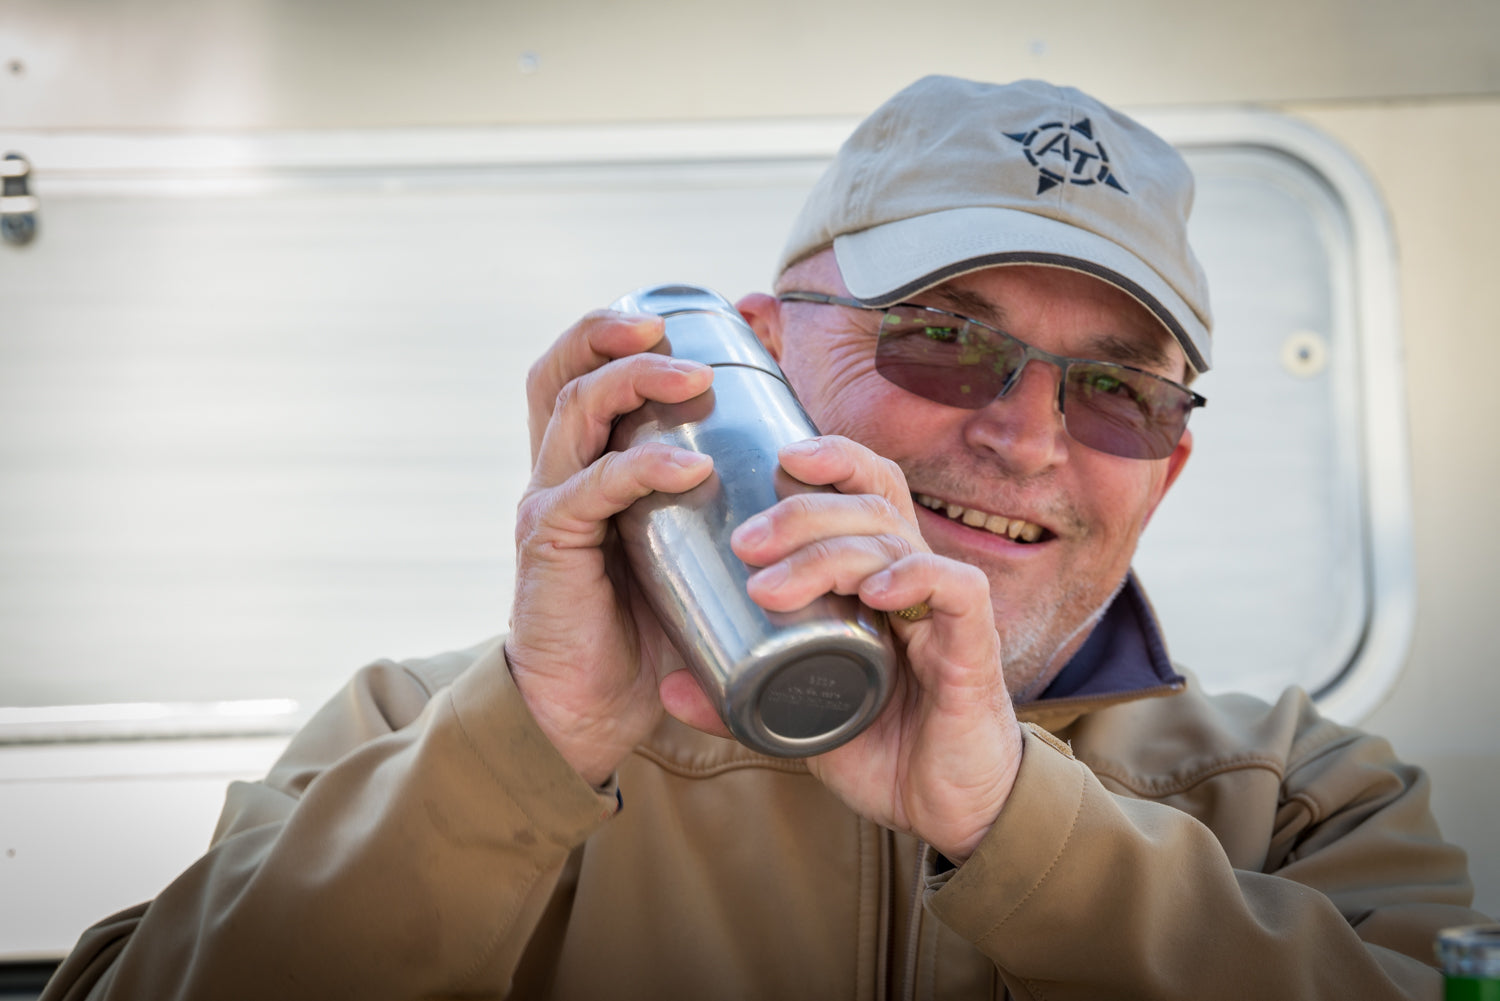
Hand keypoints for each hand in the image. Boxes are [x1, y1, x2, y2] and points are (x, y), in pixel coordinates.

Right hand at [505, 310, 714, 785]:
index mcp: (586, 462)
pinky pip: (588, 489)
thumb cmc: (655, 626)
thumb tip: (809, 468)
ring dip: (634, 380)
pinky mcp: (550, 547)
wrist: (596, 710)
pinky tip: (687, 466)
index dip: (617, 332)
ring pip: (574, 410)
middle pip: (564, 370)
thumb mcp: (693, 551)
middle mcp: (558, 470)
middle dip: (612, 333)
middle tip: (674, 331)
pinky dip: (640, 468)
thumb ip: (727, 508)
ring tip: (693, 375)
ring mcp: (549, 504)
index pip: (582, 371)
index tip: (684, 320)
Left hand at [660, 436, 1023, 861]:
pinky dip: (914, 578)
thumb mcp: (797, 716)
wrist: (945, 808)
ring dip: (829, 554)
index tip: (775, 460)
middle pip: (869, 505)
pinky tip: (873, 591)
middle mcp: (914, 578)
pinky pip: (955, 589)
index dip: (830, 458)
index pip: (864, 490)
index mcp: (879, 575)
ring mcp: (945, 610)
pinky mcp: (973, 647)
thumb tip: (667, 687)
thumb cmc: (881, 745)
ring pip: (896, 543)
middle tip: (743, 543)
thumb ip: (739, 699)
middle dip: (802, 512)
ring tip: (768, 587)